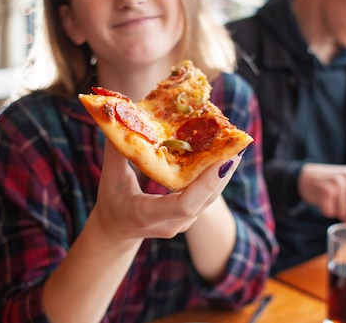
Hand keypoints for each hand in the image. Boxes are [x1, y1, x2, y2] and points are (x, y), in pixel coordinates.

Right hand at [92, 140, 239, 242]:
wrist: (116, 231)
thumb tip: (121, 115)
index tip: (222, 161)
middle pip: (205, 200)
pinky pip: (208, 196)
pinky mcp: (190, 216)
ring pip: (211, 198)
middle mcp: (171, 223)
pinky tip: (223, 155)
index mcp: (148, 214)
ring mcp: (183, 222)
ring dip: (224, 172)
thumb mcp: (110, 177)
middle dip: (222, 172)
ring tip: (234, 146)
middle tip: (235, 145)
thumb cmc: (111, 202)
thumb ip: (116, 149)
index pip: (183, 206)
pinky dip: (216, 175)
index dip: (205, 184)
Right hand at [298, 163, 345, 227]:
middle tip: (345, 217)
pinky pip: (331, 212)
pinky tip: (323, 201)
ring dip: (338, 213)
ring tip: (332, 202)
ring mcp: (338, 183)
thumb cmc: (330, 184)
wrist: (305, 176)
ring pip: (345, 213)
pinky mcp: (326, 191)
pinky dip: (327, 211)